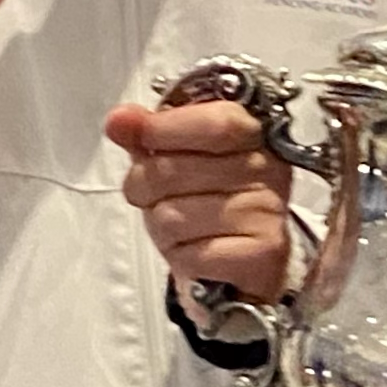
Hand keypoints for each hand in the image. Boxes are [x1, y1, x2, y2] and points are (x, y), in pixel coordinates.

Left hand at [105, 100, 292, 308]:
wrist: (236, 266)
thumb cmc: (204, 203)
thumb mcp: (174, 159)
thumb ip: (148, 134)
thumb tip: (120, 120)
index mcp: (251, 134)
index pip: (215, 123)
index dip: (164, 127)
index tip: (127, 128)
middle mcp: (266, 169)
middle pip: (176, 169)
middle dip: (144, 184)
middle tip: (152, 194)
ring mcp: (266, 213)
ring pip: (173, 216)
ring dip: (160, 225)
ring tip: (180, 225)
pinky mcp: (261, 256)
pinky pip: (189, 255)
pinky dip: (180, 257)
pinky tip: (196, 250)